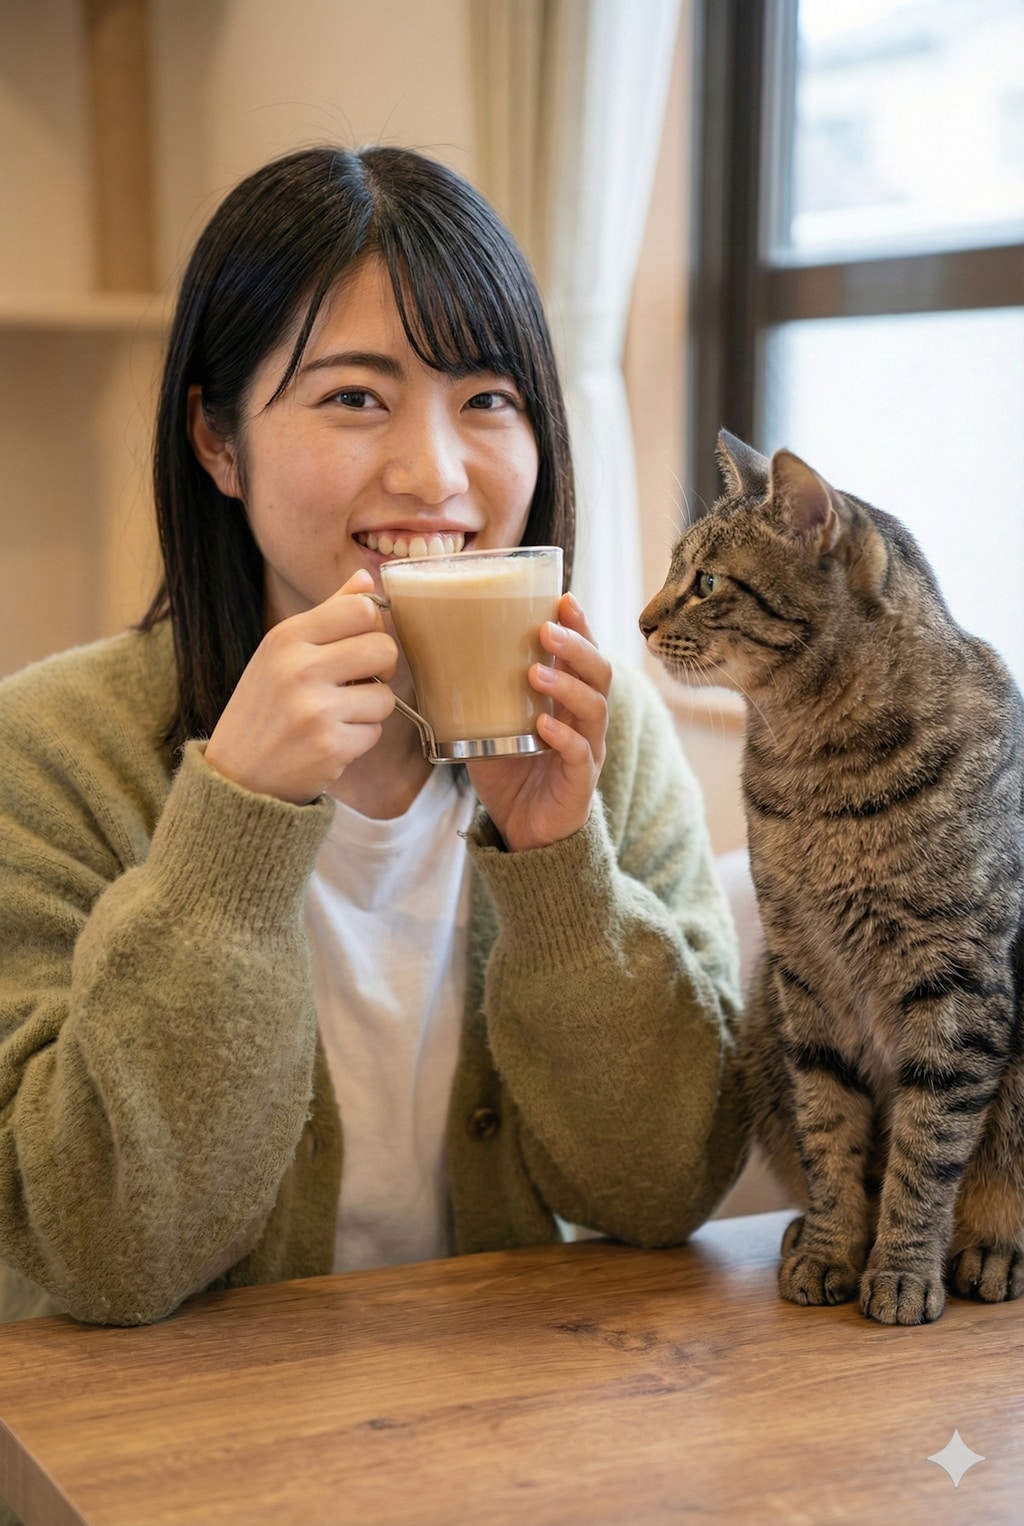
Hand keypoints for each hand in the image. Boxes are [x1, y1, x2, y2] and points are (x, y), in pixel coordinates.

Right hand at [204, 571, 396, 803]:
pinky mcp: (331, 746)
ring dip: (369, 710)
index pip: (362, 609)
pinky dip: (359, 740)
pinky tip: (330, 741)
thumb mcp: (281, 652)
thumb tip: (365, 579)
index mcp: (287, 638)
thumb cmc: (264, 708)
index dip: (372, 629)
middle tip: (359, 683)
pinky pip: (375, 732)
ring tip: (337, 716)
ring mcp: (316, 709)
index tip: (358, 645)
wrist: (235, 776)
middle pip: (384, 649)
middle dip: (381, 669)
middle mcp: (299, 668)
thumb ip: (327, 614)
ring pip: (386, 697)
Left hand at [468, 593, 610, 852]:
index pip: (584, 655)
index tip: (563, 597)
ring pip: (593, 709)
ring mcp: (587, 751)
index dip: (580, 626)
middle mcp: (585, 721)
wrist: (525, 832)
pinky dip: (562, 736)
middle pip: (599, 674)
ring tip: (536, 671)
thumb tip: (430, 656)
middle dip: (577, 646)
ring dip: (566, 685)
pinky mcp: (579, 782)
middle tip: (547, 629)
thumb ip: (474, 695)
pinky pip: (579, 754)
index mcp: (568, 701)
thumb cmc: (511, 772)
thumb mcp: (490, 725)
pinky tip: (542, 723)